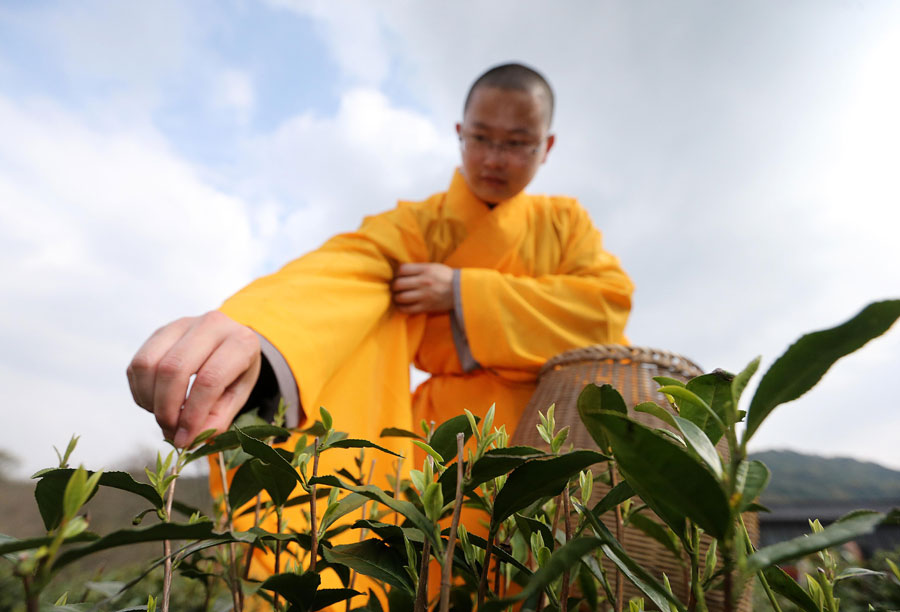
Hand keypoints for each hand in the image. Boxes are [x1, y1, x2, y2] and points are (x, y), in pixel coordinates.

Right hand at [126, 311, 261, 447]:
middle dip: (167, 409)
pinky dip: (140, 391)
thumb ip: (219, 417)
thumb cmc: (238, 371)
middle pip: (174, 369)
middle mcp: (211, 325)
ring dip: (150, 400)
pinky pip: (138, 364)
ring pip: (148, 363)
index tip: (185, 440)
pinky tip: (155, 403)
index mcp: (240, 341)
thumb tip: (191, 438)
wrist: (231, 342)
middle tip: (171, 431)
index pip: (209, 380)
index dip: (193, 414)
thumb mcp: (239, 395)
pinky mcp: (160, 332)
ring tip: (164, 417)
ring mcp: (182, 325)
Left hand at [391, 263, 453, 313]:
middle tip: (395, 287)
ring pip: (401, 297)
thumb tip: (401, 271)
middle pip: (398, 284)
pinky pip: (408, 309)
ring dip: (396, 297)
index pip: (401, 270)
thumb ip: (418, 268)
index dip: (396, 273)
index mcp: (425, 270)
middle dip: (394, 286)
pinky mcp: (427, 307)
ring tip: (398, 296)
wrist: (462, 290)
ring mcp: (425, 295)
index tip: (398, 276)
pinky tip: (402, 305)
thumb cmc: (446, 277)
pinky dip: (402, 308)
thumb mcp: (434, 267)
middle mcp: (423, 282)